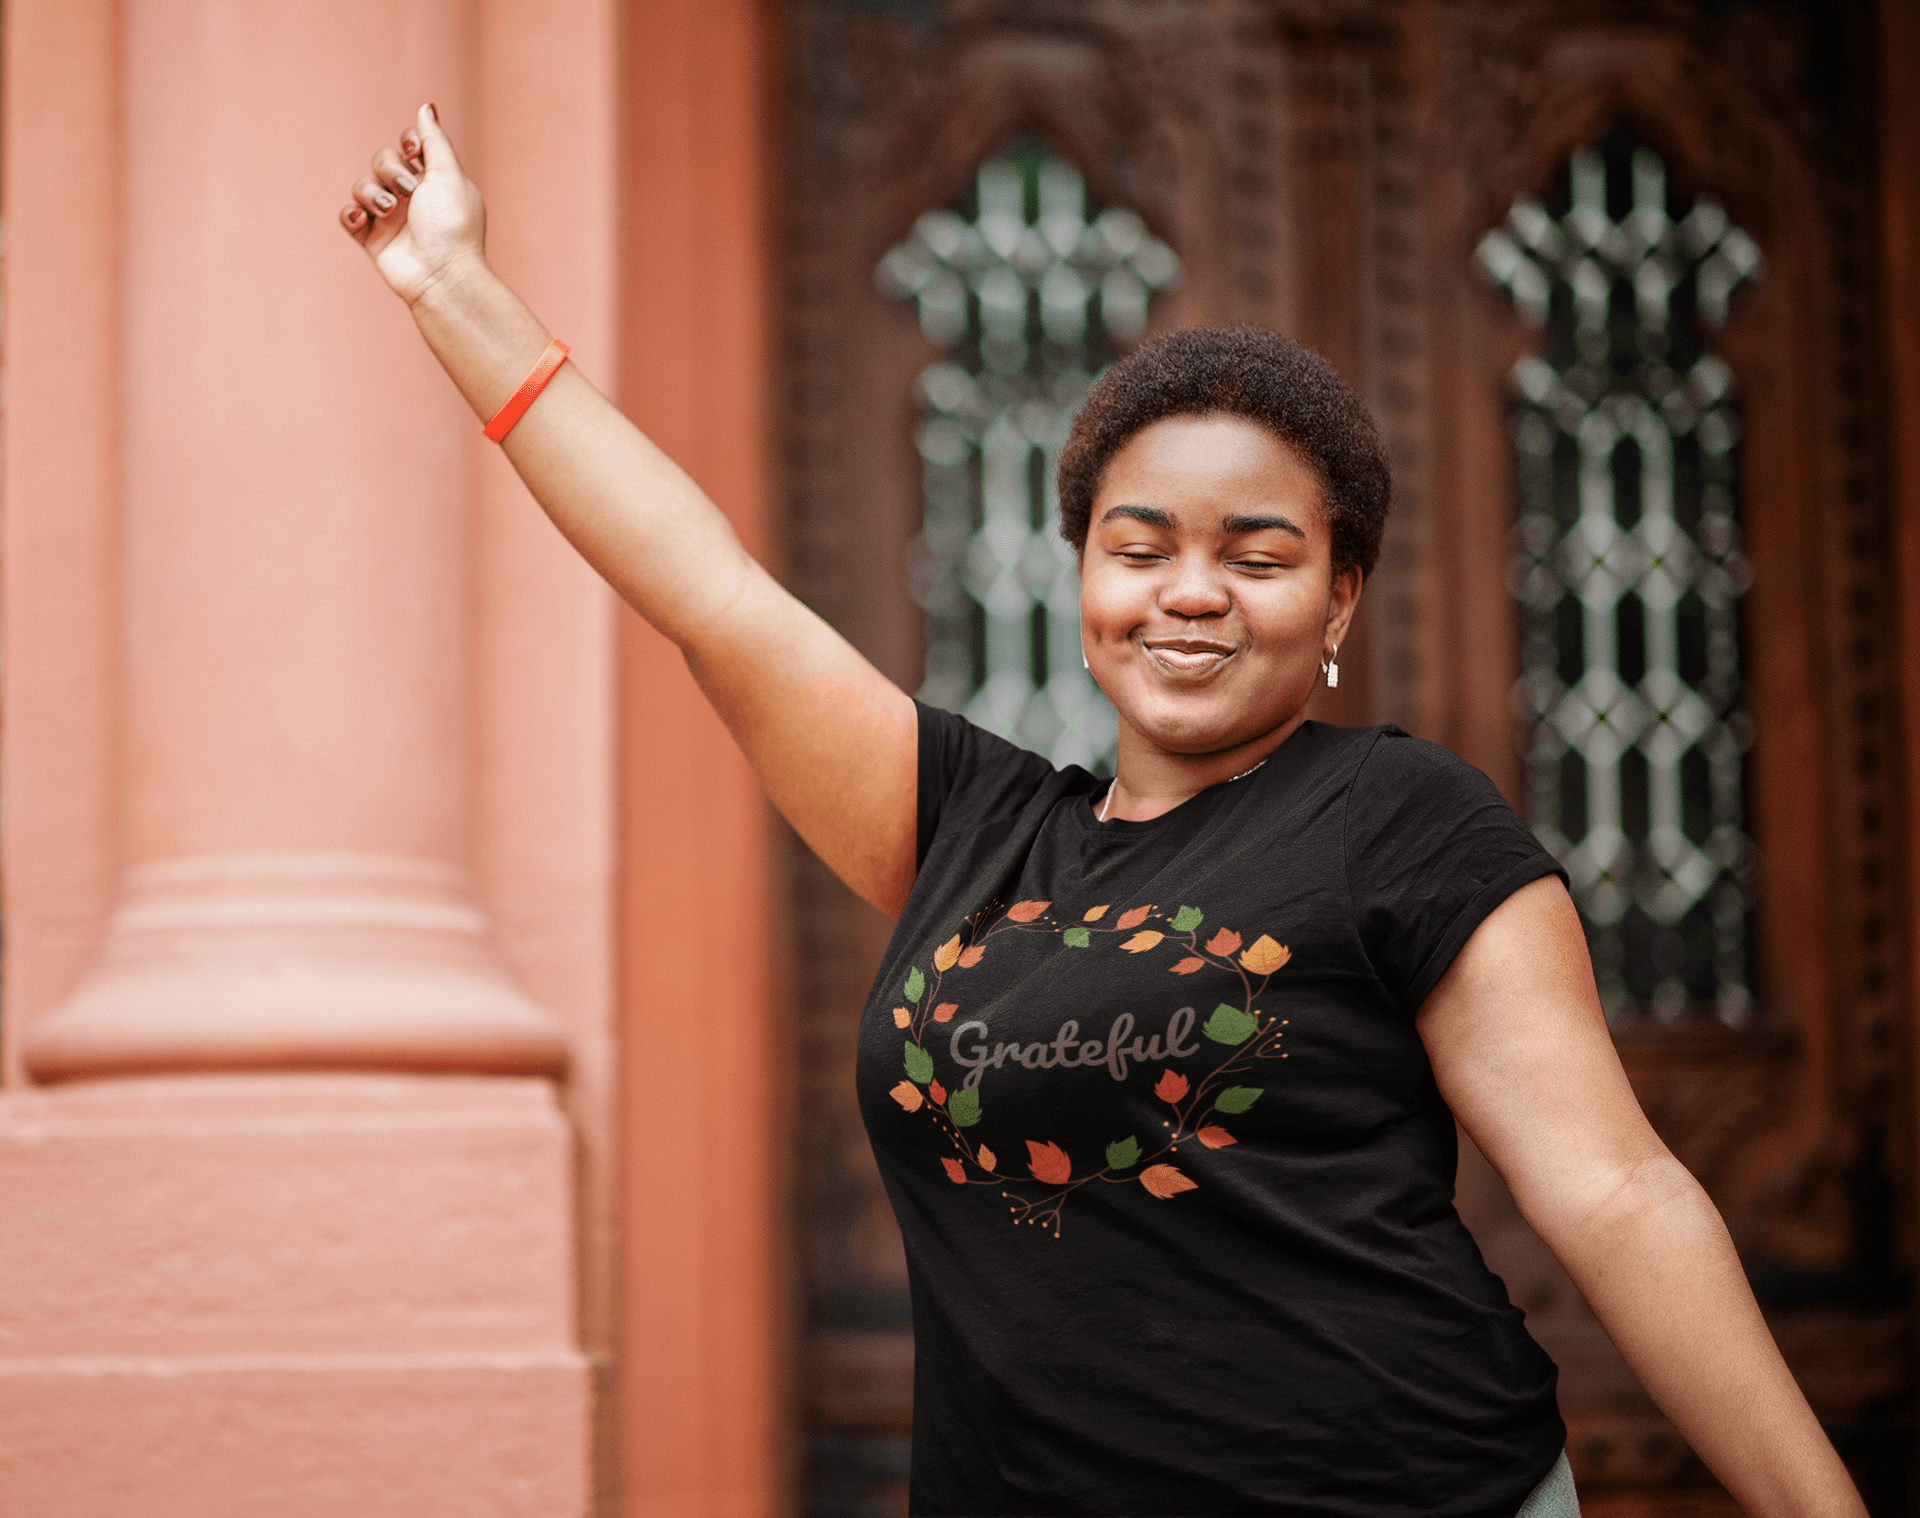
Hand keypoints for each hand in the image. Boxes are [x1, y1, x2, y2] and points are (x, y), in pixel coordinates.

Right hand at [339, 103, 486, 307]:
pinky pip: (349, 215)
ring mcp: (390, 218)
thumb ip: (435, 140)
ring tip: (390, 212)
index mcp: (434, 181)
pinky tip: (366, 221)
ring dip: (372, 194)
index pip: (410, 147)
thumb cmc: (453, 226)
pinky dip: (353, 214)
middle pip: (382, 160)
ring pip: (363, 185)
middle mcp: (412, 197)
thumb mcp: (449, 175)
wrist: (442, 275)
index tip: (416, 151)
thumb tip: (426, 107)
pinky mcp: (373, 239)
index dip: (408, 142)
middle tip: (409, 192)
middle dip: (390, 169)